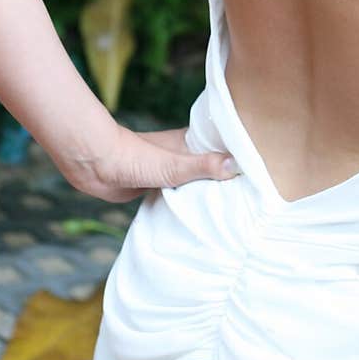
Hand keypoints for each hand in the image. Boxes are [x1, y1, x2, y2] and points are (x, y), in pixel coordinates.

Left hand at [58, 122, 241, 203]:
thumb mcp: (171, 165)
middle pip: (213, 167)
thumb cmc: (132, 156)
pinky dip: (189, 203)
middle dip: (229, 179)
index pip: (225, 148)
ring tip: (234, 210)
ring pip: (196, 182)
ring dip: (208, 193)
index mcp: (191, 142)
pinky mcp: (157, 185)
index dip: (242, 157)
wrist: (94, 164)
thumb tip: (236, 166)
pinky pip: (180, 195)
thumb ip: (202, 166)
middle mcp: (184, 155)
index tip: (264, 171)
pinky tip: (201, 217)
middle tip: (254, 197)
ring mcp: (170, 171)